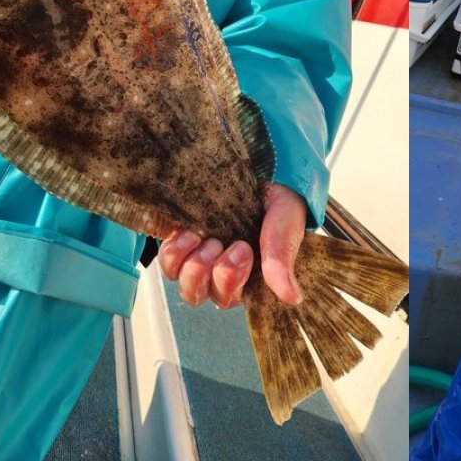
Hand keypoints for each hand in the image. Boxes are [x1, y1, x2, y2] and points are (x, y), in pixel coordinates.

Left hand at [157, 184, 306, 308]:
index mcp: (252, 274)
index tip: (243, 250)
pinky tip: (187, 233)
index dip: (232, 282)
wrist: (262, 162)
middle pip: (206, 295)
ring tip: (202, 238)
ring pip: (186, 285)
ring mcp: (201, 256)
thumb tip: (291, 297)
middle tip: (221, 245)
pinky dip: (175, 252)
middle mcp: (223, 271)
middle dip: (213, 275)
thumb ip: (282, 255)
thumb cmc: (277, 193)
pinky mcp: (182, 241)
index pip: (234, 298)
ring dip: (192, 267)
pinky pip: (169, 262)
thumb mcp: (284, 219)